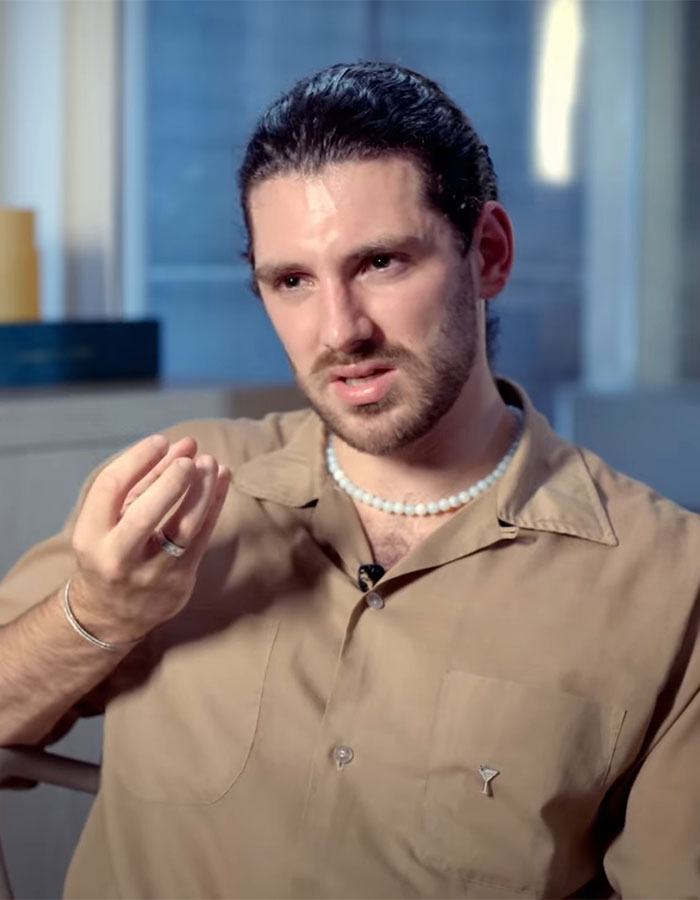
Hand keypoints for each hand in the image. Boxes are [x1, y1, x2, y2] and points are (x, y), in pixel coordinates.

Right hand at [68, 434, 230, 643]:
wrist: (111, 613)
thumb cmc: (111, 552)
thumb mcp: (111, 520)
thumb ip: (141, 482)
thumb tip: (178, 448)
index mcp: (91, 536)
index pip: (110, 488)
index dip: (138, 459)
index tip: (161, 441)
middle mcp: (118, 557)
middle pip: (145, 514)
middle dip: (171, 481)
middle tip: (190, 459)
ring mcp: (151, 573)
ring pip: (183, 529)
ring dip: (202, 492)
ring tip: (211, 464)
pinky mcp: (180, 581)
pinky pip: (202, 539)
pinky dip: (214, 506)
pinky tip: (221, 481)